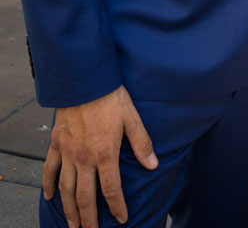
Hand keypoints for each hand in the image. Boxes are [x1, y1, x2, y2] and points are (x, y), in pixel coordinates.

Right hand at [42, 85, 157, 227]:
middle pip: (85, 196)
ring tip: (72, 224)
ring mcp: (68, 152)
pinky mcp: (57, 143)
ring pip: (66, 188)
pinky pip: (49, 169)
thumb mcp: (132, 117)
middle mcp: (84, 158)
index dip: (117, 207)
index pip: (111, 189)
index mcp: (105, 153)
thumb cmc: (110, 97)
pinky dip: (48, 185)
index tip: (121, 219)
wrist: (84, 80)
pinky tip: (49, 197)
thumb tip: (153, 165)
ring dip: (69, 209)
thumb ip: (142, 143)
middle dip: (89, 218)